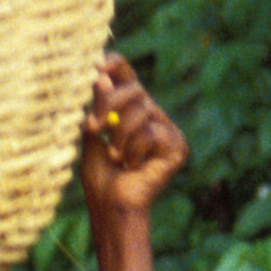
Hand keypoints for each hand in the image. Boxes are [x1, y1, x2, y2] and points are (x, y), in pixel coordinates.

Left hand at [78, 53, 187, 218]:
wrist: (111, 205)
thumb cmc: (100, 176)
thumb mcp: (93, 135)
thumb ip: (98, 106)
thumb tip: (101, 75)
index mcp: (131, 110)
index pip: (127, 77)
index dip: (115, 65)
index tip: (96, 65)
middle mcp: (153, 116)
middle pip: (135, 89)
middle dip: (109, 105)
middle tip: (93, 128)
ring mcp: (168, 131)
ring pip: (142, 110)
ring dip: (120, 136)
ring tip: (117, 158)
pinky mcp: (178, 147)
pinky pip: (152, 132)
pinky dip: (135, 150)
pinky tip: (134, 167)